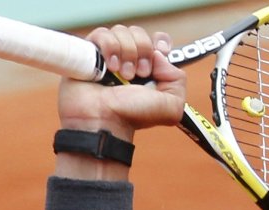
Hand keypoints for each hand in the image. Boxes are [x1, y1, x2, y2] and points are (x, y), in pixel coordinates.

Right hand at [57, 26, 185, 141]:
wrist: (103, 118)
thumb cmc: (133, 115)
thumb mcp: (172, 106)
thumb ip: (178, 79)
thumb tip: (159, 54)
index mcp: (151, 69)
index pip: (159, 40)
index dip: (161, 42)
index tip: (159, 53)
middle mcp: (130, 59)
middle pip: (140, 33)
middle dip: (143, 52)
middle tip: (139, 74)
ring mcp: (110, 54)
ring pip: (122, 31)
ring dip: (126, 53)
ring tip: (122, 75)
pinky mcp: (90, 51)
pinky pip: (102, 33)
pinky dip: (109, 48)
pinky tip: (109, 67)